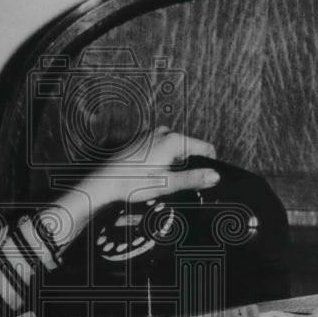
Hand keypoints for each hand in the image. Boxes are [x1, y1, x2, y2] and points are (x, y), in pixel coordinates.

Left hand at [43, 127, 218, 249]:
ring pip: (175, 150)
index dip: (208, 165)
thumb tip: (215, 176)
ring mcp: (151, 135)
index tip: (202, 180)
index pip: (206, 148)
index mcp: (173, 140)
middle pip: (190, 149)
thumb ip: (193, 179)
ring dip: (174, 165)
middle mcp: (163, 132)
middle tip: (174, 183)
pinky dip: (162, 161)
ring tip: (159, 180)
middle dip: (188, 166)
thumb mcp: (166, 184)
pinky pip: (161, 149)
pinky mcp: (142, 141)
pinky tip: (149, 174)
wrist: (103, 182)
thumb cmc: (130, 183)